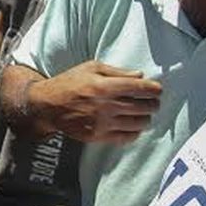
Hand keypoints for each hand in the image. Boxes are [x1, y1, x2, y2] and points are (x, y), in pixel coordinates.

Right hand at [29, 60, 160, 142]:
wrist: (48, 105)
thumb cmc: (69, 83)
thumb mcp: (90, 67)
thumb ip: (117, 71)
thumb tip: (140, 76)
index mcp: (104, 86)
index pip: (140, 88)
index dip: (154, 89)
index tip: (158, 89)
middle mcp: (105, 106)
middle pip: (143, 107)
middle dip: (153, 103)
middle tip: (153, 101)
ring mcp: (102, 123)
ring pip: (138, 123)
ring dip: (146, 118)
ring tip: (144, 113)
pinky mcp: (98, 136)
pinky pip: (126, 137)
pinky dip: (135, 132)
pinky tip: (133, 126)